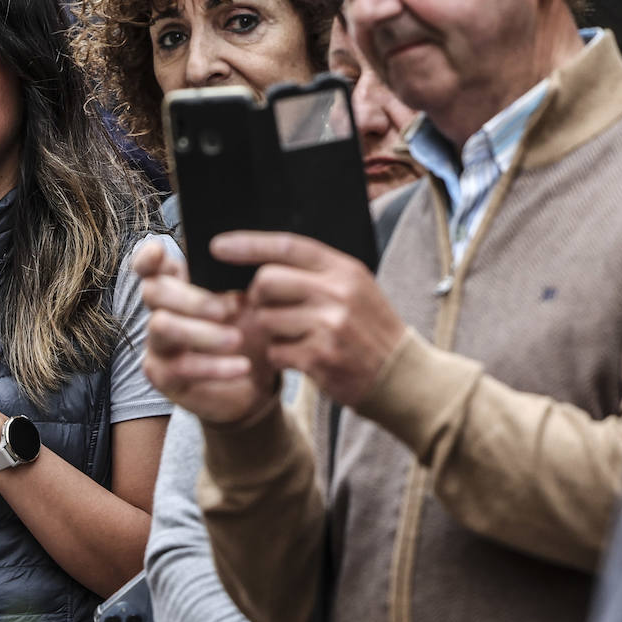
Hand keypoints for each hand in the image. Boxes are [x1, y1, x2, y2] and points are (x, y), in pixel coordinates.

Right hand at [134, 239, 278, 424]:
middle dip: (192, 298)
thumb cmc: (250, 332)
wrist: (256, 382)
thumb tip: (244, 261)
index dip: (147, 257)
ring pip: (162, 326)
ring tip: (237, 340)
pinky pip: (180, 366)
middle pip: (153, 291)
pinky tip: (242, 366)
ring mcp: (157, 343)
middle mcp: (159, 310)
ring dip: (203, 332)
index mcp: (177, 285)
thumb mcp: (251, 303)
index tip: (160, 252)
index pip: (148, 265)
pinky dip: (215, 366)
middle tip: (231, 309)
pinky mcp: (162, 375)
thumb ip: (239, 281)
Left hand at [212, 232, 405, 405]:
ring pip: (266, 319)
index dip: (248, 244)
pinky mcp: (320, 357)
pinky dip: (281, 357)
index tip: (218, 246)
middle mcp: (337, 292)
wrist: (403, 377)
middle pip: (266, 281)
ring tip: (295, 338)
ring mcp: (329, 325)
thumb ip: (315, 275)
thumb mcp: (355, 289)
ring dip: (270, 332)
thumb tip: (260, 267)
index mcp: (344, 270)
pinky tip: (302, 359)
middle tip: (270, 310)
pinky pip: (275, 351)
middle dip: (258, 297)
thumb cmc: (372, 331)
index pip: (287, 246)